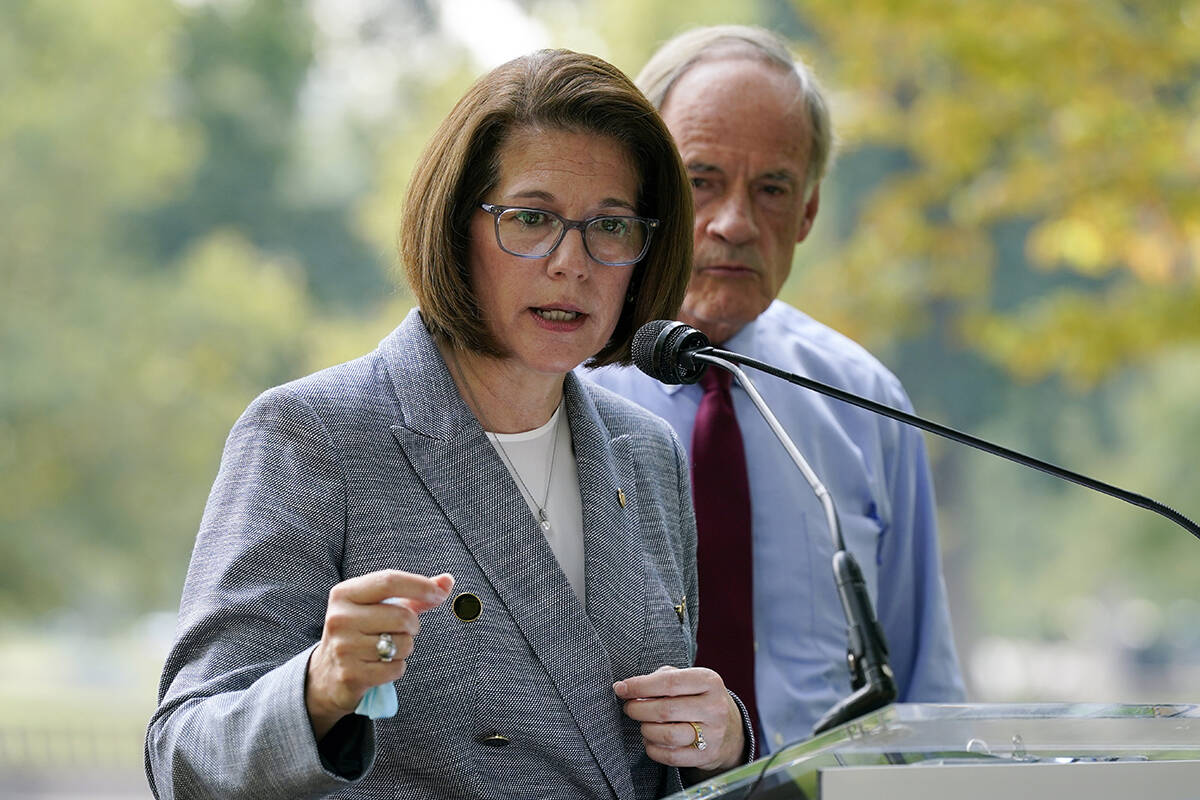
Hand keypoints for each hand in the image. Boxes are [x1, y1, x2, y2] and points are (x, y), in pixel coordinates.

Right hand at [306, 569, 453, 738]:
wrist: (326, 674)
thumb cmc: (361, 632)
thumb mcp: (379, 607)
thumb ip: (414, 594)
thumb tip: (447, 581)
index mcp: (344, 594)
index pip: (389, 581)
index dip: (419, 586)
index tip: (439, 594)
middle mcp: (340, 618)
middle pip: (401, 616)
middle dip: (412, 625)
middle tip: (401, 631)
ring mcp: (343, 647)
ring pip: (402, 644)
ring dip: (404, 648)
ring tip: (386, 648)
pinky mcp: (350, 674)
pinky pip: (395, 668)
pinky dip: (396, 667)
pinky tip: (380, 666)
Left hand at [614, 665, 744, 774]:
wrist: (729, 729)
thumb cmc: (697, 698)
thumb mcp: (688, 680)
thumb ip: (659, 679)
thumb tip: (624, 688)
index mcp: (709, 681)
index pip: (669, 682)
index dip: (640, 686)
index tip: (621, 688)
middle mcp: (715, 707)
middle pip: (665, 710)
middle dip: (639, 709)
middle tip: (629, 708)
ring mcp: (713, 734)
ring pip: (667, 735)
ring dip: (646, 730)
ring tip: (643, 724)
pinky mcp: (707, 756)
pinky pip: (671, 756)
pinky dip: (652, 749)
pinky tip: (650, 741)